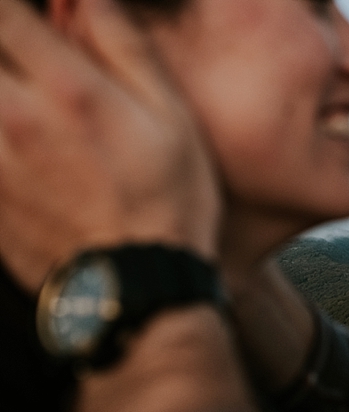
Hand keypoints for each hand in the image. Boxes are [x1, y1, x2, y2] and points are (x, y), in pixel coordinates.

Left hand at [0, 0, 219, 292]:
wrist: (140, 288)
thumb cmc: (168, 203)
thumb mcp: (172, 119)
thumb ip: (125, 47)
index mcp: (66, 90)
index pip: (6, 13)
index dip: (15, 11)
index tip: (30, 20)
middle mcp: (13, 118)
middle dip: (5, 52)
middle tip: (29, 65)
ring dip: (3, 96)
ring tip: (29, 108)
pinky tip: (27, 148)